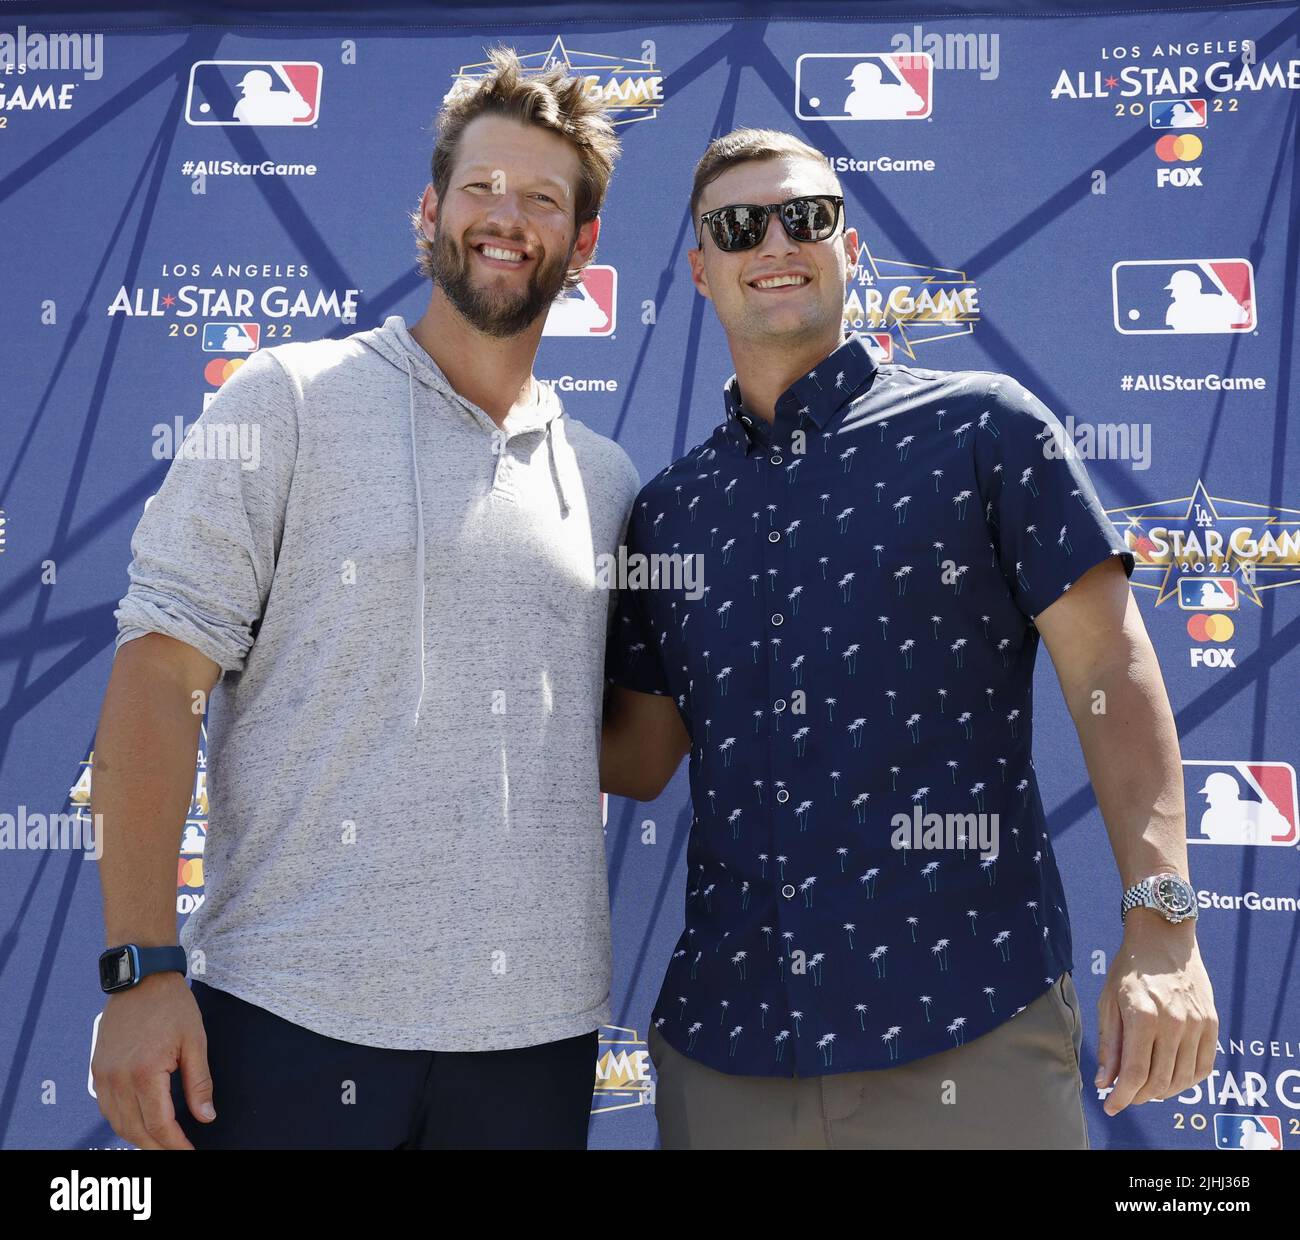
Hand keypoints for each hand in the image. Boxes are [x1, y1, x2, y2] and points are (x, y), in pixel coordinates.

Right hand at [92, 972, 213, 1148]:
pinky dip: (123, 1121)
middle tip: (177, 1151)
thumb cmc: (172, 1006)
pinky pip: (107, 1108)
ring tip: (162, 1142)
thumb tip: (206, 1117)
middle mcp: (118, 1079)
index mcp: (145, 1073)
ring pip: (118, 1123)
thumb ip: (199, 1083)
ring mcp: (103, 1075)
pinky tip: (140, 1122)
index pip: (159, 1125)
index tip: (190, 1152)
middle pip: (135, 1131)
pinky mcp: (97, 1069)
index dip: (175, 1145)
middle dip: (157, 1147)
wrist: (142, 979)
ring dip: (138, 1138)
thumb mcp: (195, 1041)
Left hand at [1095, 915, 1216, 1115]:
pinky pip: (1204, 1067)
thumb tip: (1104, 1082)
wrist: (1163, 938)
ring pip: (1181, 1079)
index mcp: (1142, 1016)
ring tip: (1145, 1087)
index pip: (1134, 1073)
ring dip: (1162, 1092)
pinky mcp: (1212, 1024)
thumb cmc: (1129, 968)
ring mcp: (1197, 1024)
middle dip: (1138, 1096)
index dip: (1122, 1097)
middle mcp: (1173, 1023)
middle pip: (1158, 1081)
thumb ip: (1108, 1044)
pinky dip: (1186, 1081)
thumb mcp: (1108, 1001)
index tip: (1111, 1107)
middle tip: (1125, 1095)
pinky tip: (1170, 1077)